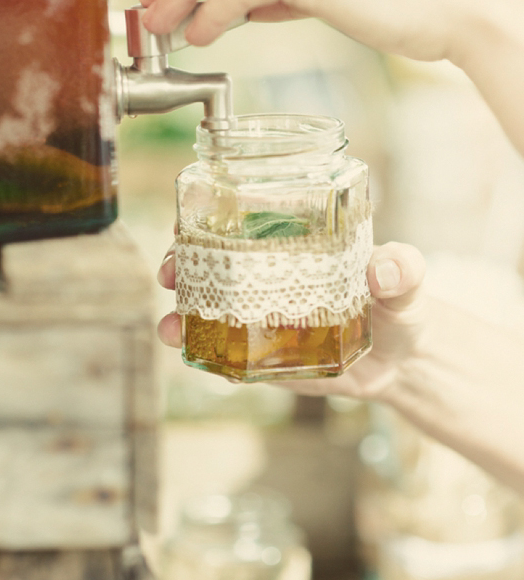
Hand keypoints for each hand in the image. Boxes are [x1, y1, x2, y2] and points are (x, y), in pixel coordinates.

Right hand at [156, 240, 426, 400]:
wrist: (405, 363)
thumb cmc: (403, 307)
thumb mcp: (409, 283)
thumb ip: (403, 270)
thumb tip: (384, 270)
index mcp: (296, 243)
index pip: (243, 221)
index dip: (209, 217)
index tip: (187, 219)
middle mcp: (271, 277)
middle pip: (213, 262)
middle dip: (182, 263)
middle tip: (169, 272)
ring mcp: (264, 317)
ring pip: (211, 308)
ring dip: (183, 312)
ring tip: (170, 326)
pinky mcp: (266, 357)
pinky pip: (228, 354)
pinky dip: (206, 354)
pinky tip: (193, 354)